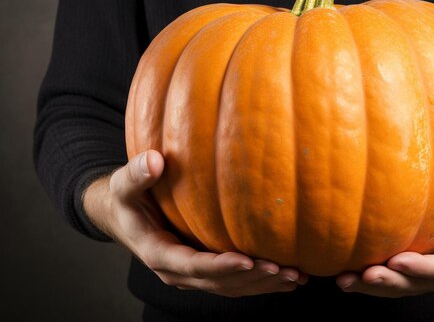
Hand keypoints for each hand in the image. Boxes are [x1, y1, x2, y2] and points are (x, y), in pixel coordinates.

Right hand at [83, 149, 307, 296]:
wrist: (124, 217)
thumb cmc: (127, 199)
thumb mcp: (124, 185)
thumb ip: (136, 174)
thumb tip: (154, 160)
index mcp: (158, 254)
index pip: (193, 265)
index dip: (220, 266)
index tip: (247, 259)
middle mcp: (177, 272)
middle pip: (219, 282)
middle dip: (252, 279)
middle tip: (284, 271)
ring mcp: (192, 275)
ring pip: (231, 287)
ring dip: (262, 285)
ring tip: (294, 278)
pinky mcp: (205, 271)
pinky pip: (234, 283)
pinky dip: (260, 282)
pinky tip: (287, 278)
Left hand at [336, 154, 433, 297]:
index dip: (423, 267)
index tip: (398, 259)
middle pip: (420, 283)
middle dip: (392, 281)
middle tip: (364, 274)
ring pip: (404, 286)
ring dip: (374, 287)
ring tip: (346, 280)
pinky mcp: (421, 269)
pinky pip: (397, 279)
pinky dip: (371, 282)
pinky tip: (346, 276)